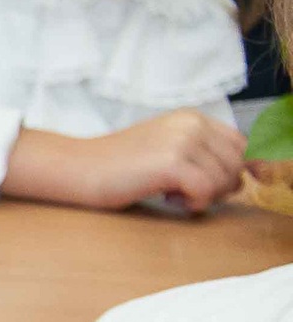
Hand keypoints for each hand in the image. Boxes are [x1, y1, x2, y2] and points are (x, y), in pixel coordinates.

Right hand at [3, 110, 248, 213]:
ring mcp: (183, 141)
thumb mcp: (167, 148)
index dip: (231, 172)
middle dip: (219, 187)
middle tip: (186, 193)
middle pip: (238, 165)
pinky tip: (167, 200)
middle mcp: (192, 124)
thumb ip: (203, 153)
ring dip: (203, 197)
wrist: (78, 168)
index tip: (206, 186)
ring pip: (225, 180)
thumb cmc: (119, 166)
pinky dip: (193, 204)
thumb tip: (244, 175)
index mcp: (193, 118)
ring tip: (172, 196)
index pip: (242, 146)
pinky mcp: (172, 163)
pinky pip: (206, 192)